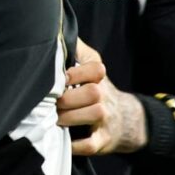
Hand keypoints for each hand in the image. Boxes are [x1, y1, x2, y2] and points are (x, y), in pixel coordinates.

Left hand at [58, 39, 147, 154]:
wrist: (124, 120)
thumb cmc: (93, 88)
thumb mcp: (88, 66)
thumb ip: (74, 50)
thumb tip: (54, 29)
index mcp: (98, 77)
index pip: (95, 69)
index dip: (74, 73)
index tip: (57, 78)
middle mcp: (105, 96)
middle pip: (93, 93)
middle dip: (67, 98)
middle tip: (50, 102)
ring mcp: (106, 119)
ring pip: (94, 114)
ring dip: (69, 118)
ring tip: (53, 118)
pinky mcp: (104, 140)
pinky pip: (91, 144)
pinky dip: (75, 144)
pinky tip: (61, 138)